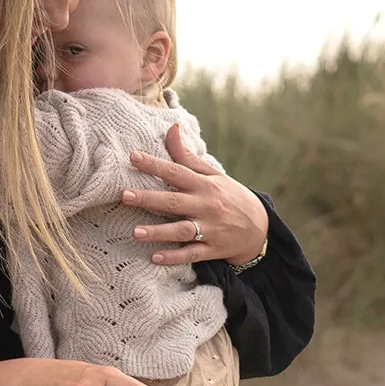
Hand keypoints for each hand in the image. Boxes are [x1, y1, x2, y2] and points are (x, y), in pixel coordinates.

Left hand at [122, 121, 268, 265]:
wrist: (259, 227)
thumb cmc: (229, 196)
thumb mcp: (213, 174)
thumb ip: (188, 156)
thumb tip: (171, 127)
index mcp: (204, 185)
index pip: (176, 171)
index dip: (154, 164)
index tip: (132, 157)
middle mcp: (206, 206)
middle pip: (174, 202)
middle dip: (149, 198)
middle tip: (125, 196)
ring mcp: (209, 229)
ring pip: (181, 230)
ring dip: (159, 232)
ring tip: (136, 232)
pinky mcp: (212, 249)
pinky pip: (191, 254)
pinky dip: (174, 257)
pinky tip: (155, 257)